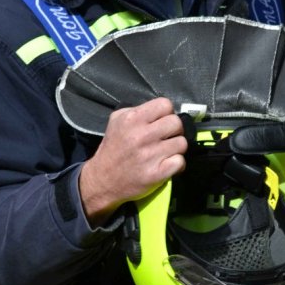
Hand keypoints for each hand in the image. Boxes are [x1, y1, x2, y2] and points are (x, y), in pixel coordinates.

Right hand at [79, 97, 187, 225]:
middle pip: (176, 122)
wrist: (102, 181)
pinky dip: (177, 164)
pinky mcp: (157, 173)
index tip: (161, 122)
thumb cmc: (113, 148)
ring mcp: (150, 155)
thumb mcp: (117, 121)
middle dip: (174, 130)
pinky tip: (167, 164)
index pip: (165, 104)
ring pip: (182, 142)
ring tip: (166, 152)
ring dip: (176, 148)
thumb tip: (163, 111)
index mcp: (132, 119)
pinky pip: (180, 161)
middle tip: (165, 137)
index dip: (166, 113)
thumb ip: (139, 111)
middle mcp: (141, 135)